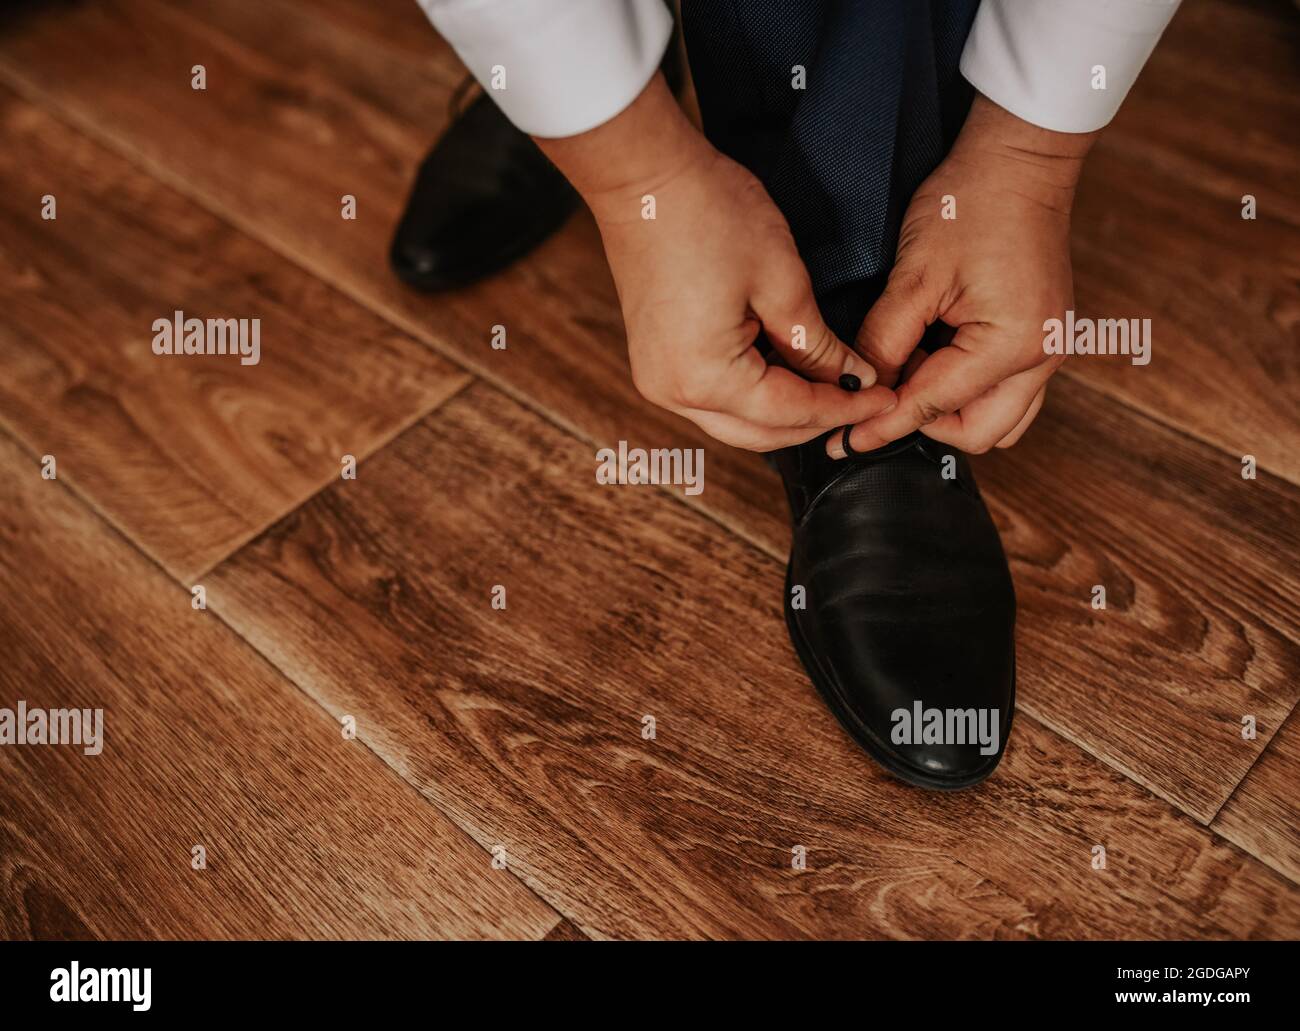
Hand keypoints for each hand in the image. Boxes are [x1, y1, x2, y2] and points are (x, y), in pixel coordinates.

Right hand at [537, 76, 895, 450]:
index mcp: (704, 377)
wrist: (643, 178)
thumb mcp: (782, 280)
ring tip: (835, 387)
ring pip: (738, 422)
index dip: (844, 409)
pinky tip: (790, 374)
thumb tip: (852, 377)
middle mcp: (674, 393)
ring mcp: (659, 381)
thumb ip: (818, 345)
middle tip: (866, 399)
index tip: (885, 400)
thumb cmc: (707, 214)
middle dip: (817, 422)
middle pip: (762, 434)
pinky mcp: (657, 363)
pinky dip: (756, 396)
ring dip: (787, 412)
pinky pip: (715, 400)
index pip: (791, 413)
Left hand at [833, 94, 1097, 457]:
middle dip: (924, 426)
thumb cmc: (972, 203)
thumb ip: (885, 340)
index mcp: (1013, 345)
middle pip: (978, 432)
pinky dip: (966, 389)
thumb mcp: (915, 275)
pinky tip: (930, 360)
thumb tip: (860, 387)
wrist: (1018, 160)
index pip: (935, 406)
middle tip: (876, 403)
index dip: (884, 425)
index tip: (845, 441)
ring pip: (997, 417)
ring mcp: (1048, 347)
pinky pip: (1006, 389)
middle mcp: (1042, 356)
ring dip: (949, 411)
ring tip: (905, 377)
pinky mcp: (1041, 335)